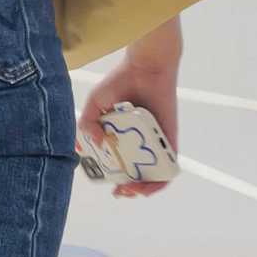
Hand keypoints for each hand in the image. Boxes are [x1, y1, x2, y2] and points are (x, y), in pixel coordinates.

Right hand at [78, 21, 180, 199]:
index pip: (117, 162)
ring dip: (143, 189)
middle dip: (127, 188)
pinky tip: (146, 186)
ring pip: (153, 175)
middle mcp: (138, 141)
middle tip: (118, 191)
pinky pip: (169, 167)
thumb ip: (86, 124)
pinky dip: (160, 181)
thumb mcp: (95, 103)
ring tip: (131, 190)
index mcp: (121, 135)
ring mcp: (154, 142)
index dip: (110, 175)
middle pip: (136, 173)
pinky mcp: (169, 141)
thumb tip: (93, 146)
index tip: (103, 180)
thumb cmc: (121, 80)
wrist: (146, 66)